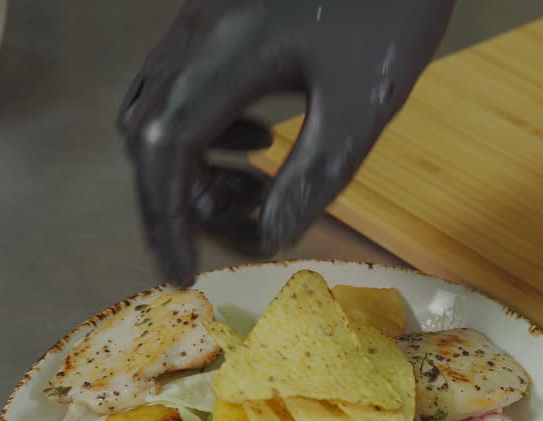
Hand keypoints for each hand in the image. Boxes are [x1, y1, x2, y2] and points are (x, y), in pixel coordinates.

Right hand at [117, 0, 455, 285]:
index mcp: (223, 53)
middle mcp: (197, 32)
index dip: (164, 220)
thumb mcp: (363, 104)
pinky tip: (263, 139)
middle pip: (150, 131)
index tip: (180, 272)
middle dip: (179, 198)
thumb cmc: (392, 7)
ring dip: (194, 164)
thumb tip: (271, 240)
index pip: (162, 150)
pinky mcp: (224, 16)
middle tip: (231, 235)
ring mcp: (205, 19)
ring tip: (252, 192)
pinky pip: (188, 82)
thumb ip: (314, 175)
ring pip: (163, 106)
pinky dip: (210, 128)